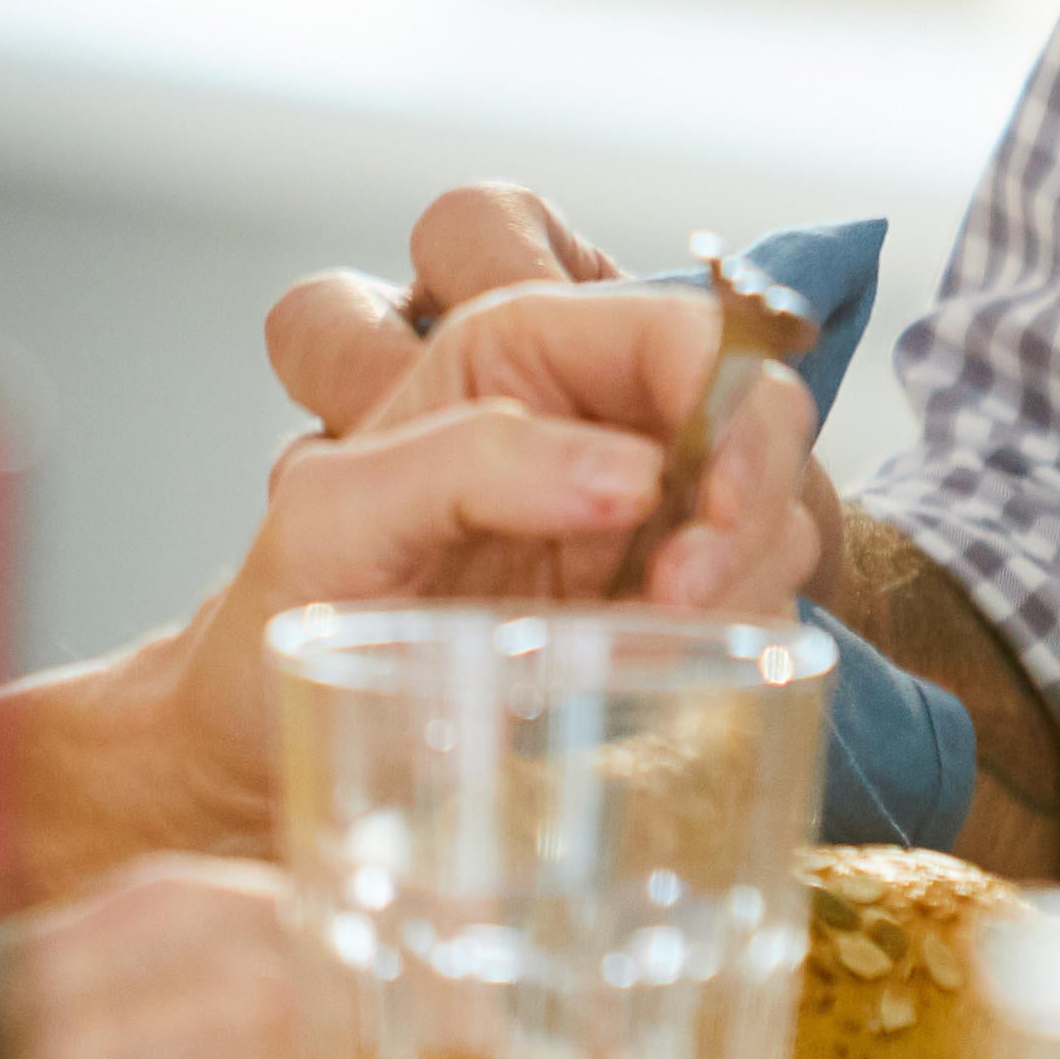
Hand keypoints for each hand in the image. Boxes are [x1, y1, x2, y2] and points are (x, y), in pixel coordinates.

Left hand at [253, 181, 857, 614]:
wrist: (283, 732)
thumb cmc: (294, 602)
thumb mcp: (337, 516)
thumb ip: (467, 462)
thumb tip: (633, 475)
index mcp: (520, 349)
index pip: (683, 327)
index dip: (728, 403)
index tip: (716, 510)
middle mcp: (597, 410)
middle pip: (757, 404)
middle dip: (748, 497)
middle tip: (684, 593)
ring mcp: (643, 501)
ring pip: (776, 500)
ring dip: (745, 574)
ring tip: (649, 636)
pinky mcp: (664, 589)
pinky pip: (759, 588)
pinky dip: (739, 629)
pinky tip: (662, 664)